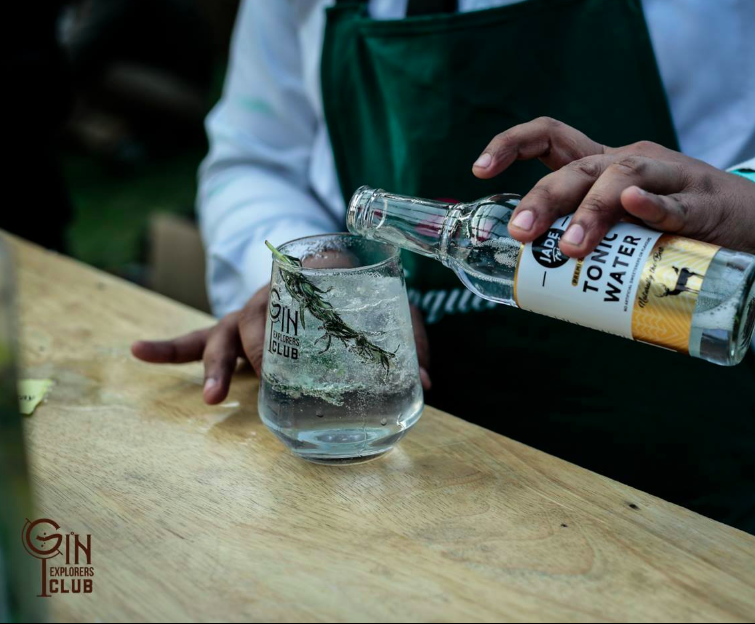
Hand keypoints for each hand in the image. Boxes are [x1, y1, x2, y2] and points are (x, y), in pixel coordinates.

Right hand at [131, 287, 432, 403]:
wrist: (327, 264)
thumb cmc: (358, 293)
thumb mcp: (388, 311)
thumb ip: (408, 340)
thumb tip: (427, 382)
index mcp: (310, 286)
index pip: (298, 300)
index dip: (297, 322)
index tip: (297, 346)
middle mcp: (274, 297)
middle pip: (257, 322)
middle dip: (259, 352)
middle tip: (268, 375)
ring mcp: (249, 312)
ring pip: (223, 333)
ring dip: (217, 365)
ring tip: (213, 397)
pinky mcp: (234, 330)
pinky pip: (198, 339)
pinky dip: (171, 348)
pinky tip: (139, 352)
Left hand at [472, 117, 754, 260]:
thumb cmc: (681, 223)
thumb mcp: (629, 224)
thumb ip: (593, 242)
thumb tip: (540, 288)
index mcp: (605, 165)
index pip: (551, 137)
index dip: (511, 145)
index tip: (479, 170)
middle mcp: (632, 162)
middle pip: (579, 168)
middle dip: (544, 198)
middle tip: (523, 234)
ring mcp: (670, 177)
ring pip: (622, 177)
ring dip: (592, 211)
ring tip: (571, 247)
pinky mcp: (705, 202)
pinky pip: (677, 200)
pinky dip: (654, 205)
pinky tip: (636, 206)